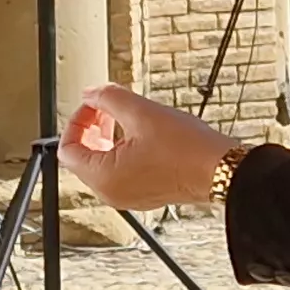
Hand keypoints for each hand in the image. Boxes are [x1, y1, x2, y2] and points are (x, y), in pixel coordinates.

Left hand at [59, 84, 243, 210]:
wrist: (222, 171)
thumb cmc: (187, 149)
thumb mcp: (142, 111)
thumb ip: (108, 97)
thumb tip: (90, 93)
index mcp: (103, 177)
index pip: (67, 149)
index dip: (77, 120)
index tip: (93, 104)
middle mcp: (111, 193)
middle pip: (82, 157)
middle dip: (91, 128)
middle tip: (107, 108)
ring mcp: (127, 196)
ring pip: (101, 164)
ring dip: (106, 137)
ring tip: (125, 117)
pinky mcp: (143, 194)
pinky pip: (119, 171)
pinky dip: (121, 150)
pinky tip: (140, 134)